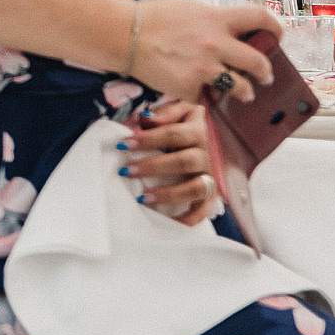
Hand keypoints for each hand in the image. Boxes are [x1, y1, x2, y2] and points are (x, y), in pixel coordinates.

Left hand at [119, 99, 220, 226]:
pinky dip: (189, 219)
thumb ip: (162, 114)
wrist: (204, 139)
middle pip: (184, 162)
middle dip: (153, 167)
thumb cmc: (180, 126)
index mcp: (196, 131)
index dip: (148, 139)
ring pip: (196, 187)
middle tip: (126, 171)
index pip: (173, 133)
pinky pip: (203, 210)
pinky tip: (169, 222)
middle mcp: (206, 154)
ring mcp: (209, 175)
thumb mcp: (176, 112)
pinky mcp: (210, 194)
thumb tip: (145, 119)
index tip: (124, 144)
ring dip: (169, 194)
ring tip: (143, 196)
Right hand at [130, 0, 279, 103]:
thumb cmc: (154, 19)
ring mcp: (204, 69)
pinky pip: (207, 97)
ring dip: (246, 92)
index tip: (276, 36)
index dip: (275, 28)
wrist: (124, 35)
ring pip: (241, 88)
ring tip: (243, 92)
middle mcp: (216, 44)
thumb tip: (236, 31)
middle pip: (259, 62)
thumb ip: (216, 20)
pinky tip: (199, 90)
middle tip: (264, 75)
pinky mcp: (190, 87)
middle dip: (265, 72)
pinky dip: (205, 95)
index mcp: (217, 19)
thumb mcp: (191, 9)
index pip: (261, 18)